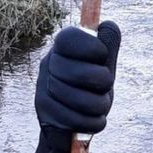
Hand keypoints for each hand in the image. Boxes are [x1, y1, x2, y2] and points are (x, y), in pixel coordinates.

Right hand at [31, 21, 121, 152]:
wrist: (69, 126)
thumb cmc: (90, 90)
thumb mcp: (103, 67)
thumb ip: (109, 46)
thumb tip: (109, 26)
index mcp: (61, 46)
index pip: (70, 38)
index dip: (92, 48)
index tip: (102, 56)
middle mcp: (47, 64)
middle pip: (81, 73)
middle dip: (103, 82)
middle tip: (105, 86)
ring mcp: (43, 90)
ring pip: (83, 100)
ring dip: (100, 106)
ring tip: (100, 106)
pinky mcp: (46, 115)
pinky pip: (79, 120)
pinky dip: (95, 123)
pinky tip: (94, 120)